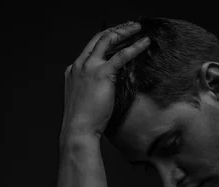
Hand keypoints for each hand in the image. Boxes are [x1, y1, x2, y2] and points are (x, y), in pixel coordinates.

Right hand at [60, 21, 149, 140]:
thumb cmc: (84, 121)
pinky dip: (135, 47)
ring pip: (108, 40)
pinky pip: (121, 55)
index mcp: (74, 70)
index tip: (117, 37)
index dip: (105, 40)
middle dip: (115, 30)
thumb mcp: (87, 100)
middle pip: (98, 39)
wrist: (78, 128)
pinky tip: (145, 43)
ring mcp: (89, 67)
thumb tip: (110, 89)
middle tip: (129, 26)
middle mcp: (79, 65)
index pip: (90, 49)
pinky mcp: (101, 73)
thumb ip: (95, 89)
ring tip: (137, 28)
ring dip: (124, 31)